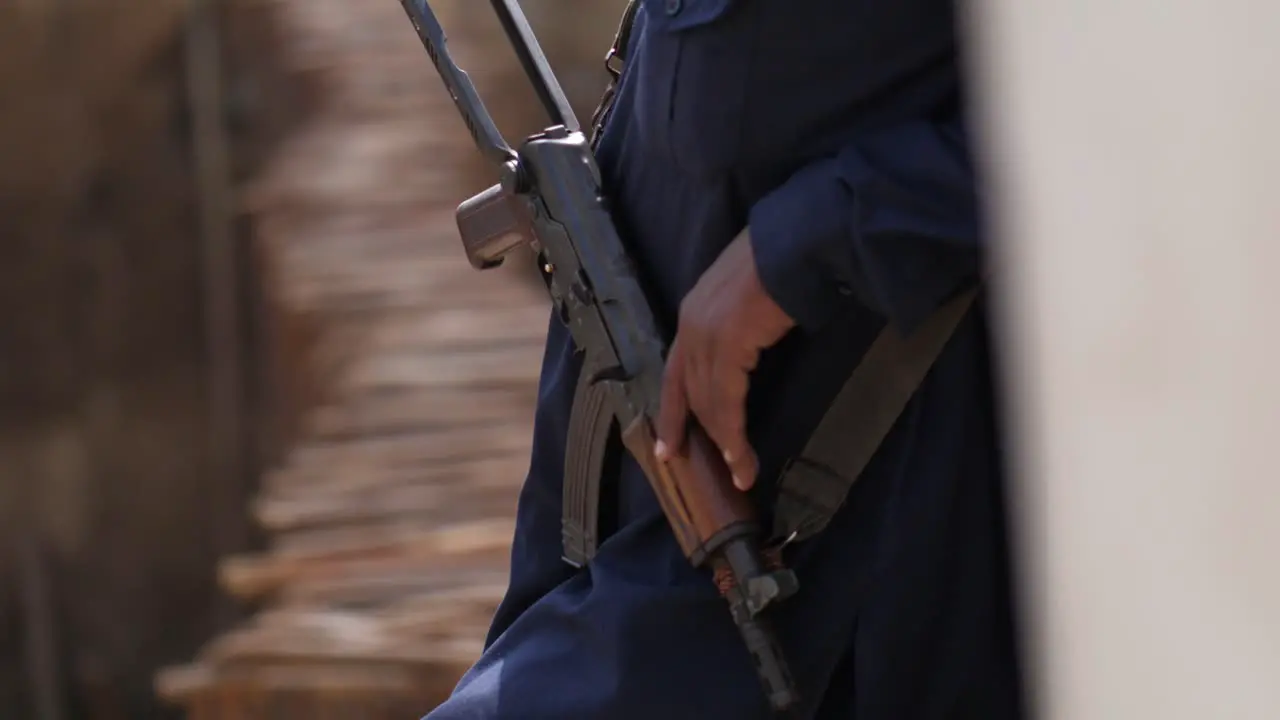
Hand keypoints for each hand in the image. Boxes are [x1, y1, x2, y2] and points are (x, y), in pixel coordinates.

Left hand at [654, 229, 794, 489]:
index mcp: (693, 312)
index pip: (676, 373)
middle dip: (703, 435)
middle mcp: (691, 325)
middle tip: (724, 469)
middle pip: (691, 393)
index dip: (673, 413)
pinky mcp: (727, 346)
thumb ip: (738, 323)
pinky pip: (726, 404)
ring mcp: (705, 335)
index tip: (668, 448)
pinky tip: (743, 457)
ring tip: (742, 472)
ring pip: (708, 404)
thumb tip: (747, 346)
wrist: (798, 242)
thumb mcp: (747, 295)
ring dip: (726, 443)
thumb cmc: (783, 263)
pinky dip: (734, 436)